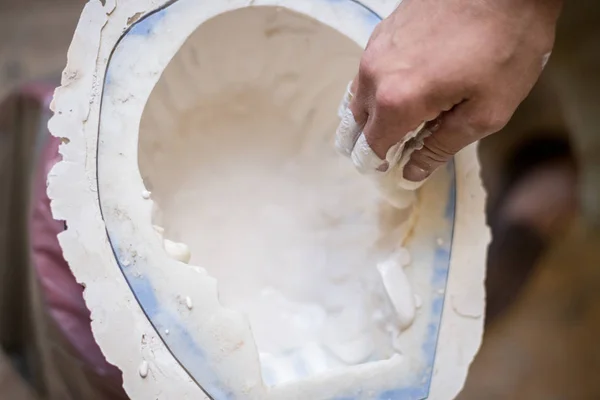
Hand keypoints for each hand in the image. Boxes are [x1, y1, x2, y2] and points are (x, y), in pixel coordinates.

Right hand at [336, 0, 561, 180]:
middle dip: (372, 142)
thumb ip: (442, 146)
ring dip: (372, 115)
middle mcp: (375, 74)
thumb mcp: (487, 112)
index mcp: (397, 100)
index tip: (396, 170)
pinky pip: (368, 71)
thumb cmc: (506, 47)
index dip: (379, 165)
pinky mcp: (383, 31)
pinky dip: (378, 89)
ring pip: (358, 96)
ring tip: (402, 120)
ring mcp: (375, 48)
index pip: (371, 147)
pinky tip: (404, 88)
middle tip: (400, 147)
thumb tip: (411, 172)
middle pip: (356, 123)